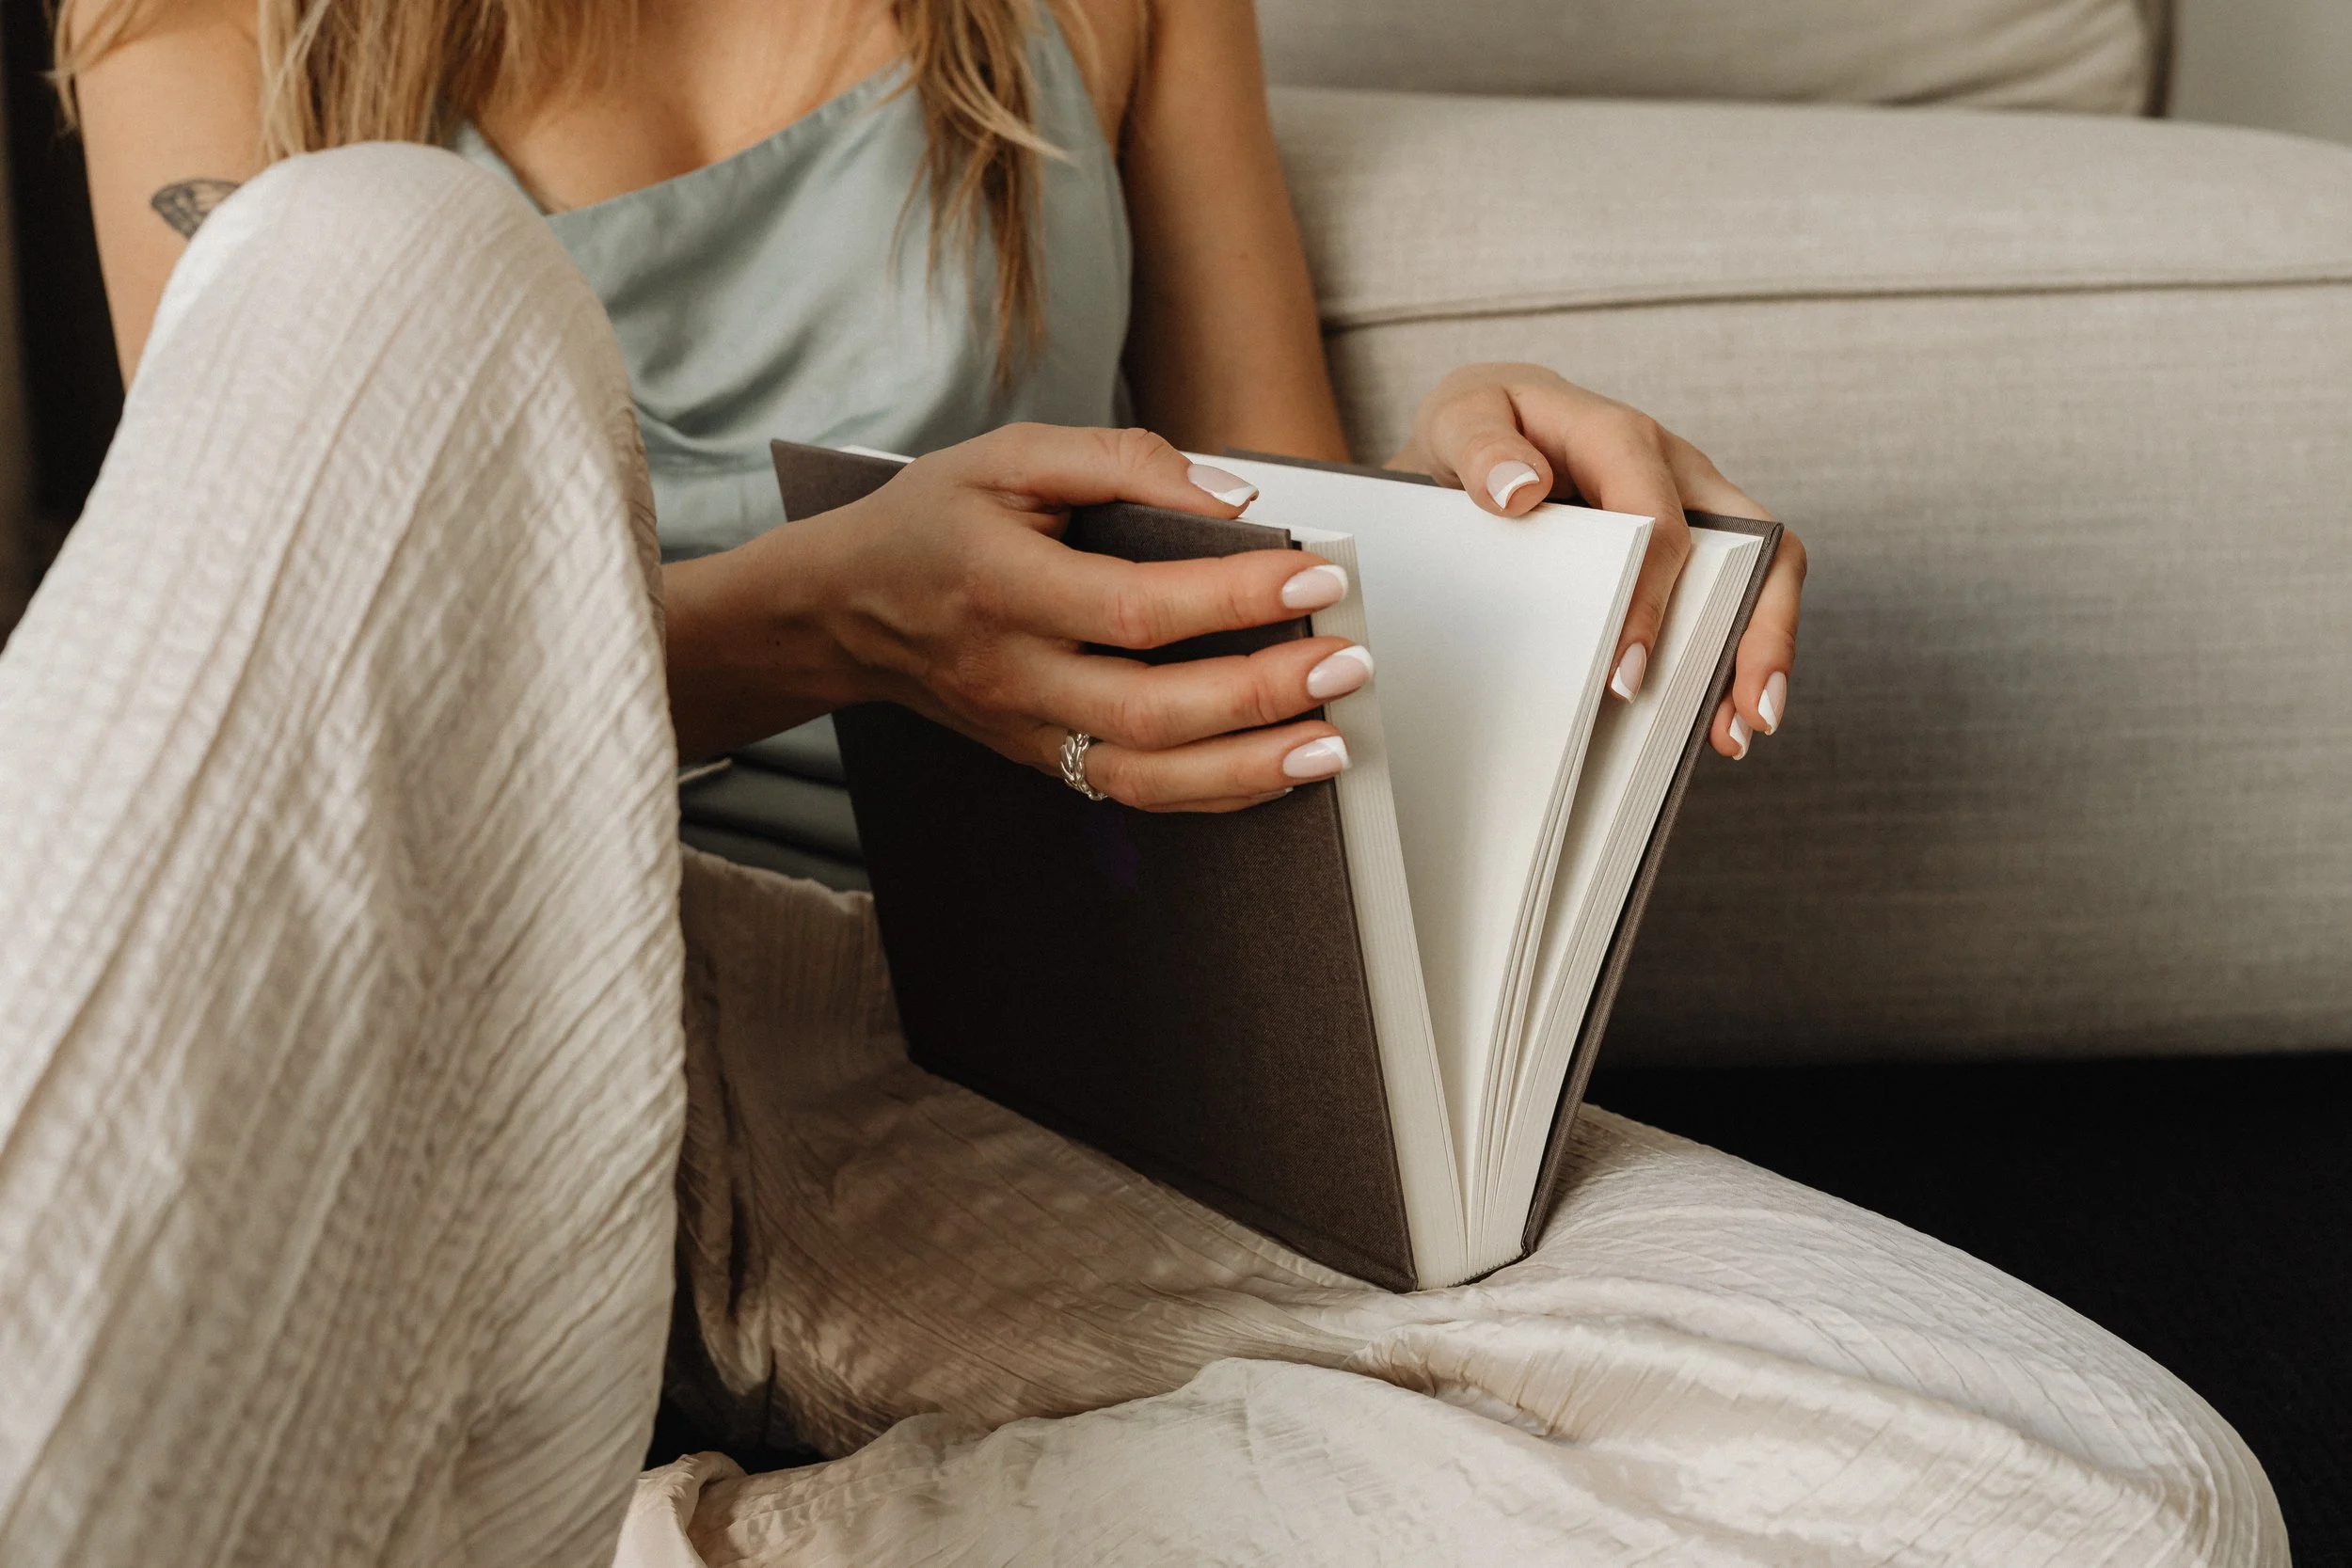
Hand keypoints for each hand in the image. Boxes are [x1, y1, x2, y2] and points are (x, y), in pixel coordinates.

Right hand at [668, 425, 1371, 810]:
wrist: (846, 608)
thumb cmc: (929, 522)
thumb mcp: (1009, 455)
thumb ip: (1123, 460)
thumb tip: (1232, 498)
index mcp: (1002, 586)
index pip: (1135, 605)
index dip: (1233, 596)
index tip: (1317, 573)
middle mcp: (1014, 672)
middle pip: (1149, 708)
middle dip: (1260, 693)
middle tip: (1345, 663)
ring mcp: (1027, 730)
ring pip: (1145, 774)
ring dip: (1249, 768)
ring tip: (1333, 740)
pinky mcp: (1041, 760)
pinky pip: (1134, 791)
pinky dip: (1215, 791)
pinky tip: (1279, 768)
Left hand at [1392, 364, 1806, 758]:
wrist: (1484, 430)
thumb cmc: (1480, 425)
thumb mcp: (1460, 416)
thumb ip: (1479, 445)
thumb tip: (1519, 490)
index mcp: (1621, 437)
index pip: (1658, 518)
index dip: (1651, 599)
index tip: (1624, 674)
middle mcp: (1675, 471)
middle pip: (1755, 545)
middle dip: (1760, 632)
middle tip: (1747, 715)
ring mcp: (1689, 511)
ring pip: (1759, 579)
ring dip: (1757, 659)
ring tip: (1732, 736)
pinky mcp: (1683, 551)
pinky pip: (1727, 602)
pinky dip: (1726, 662)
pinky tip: (1709, 721)